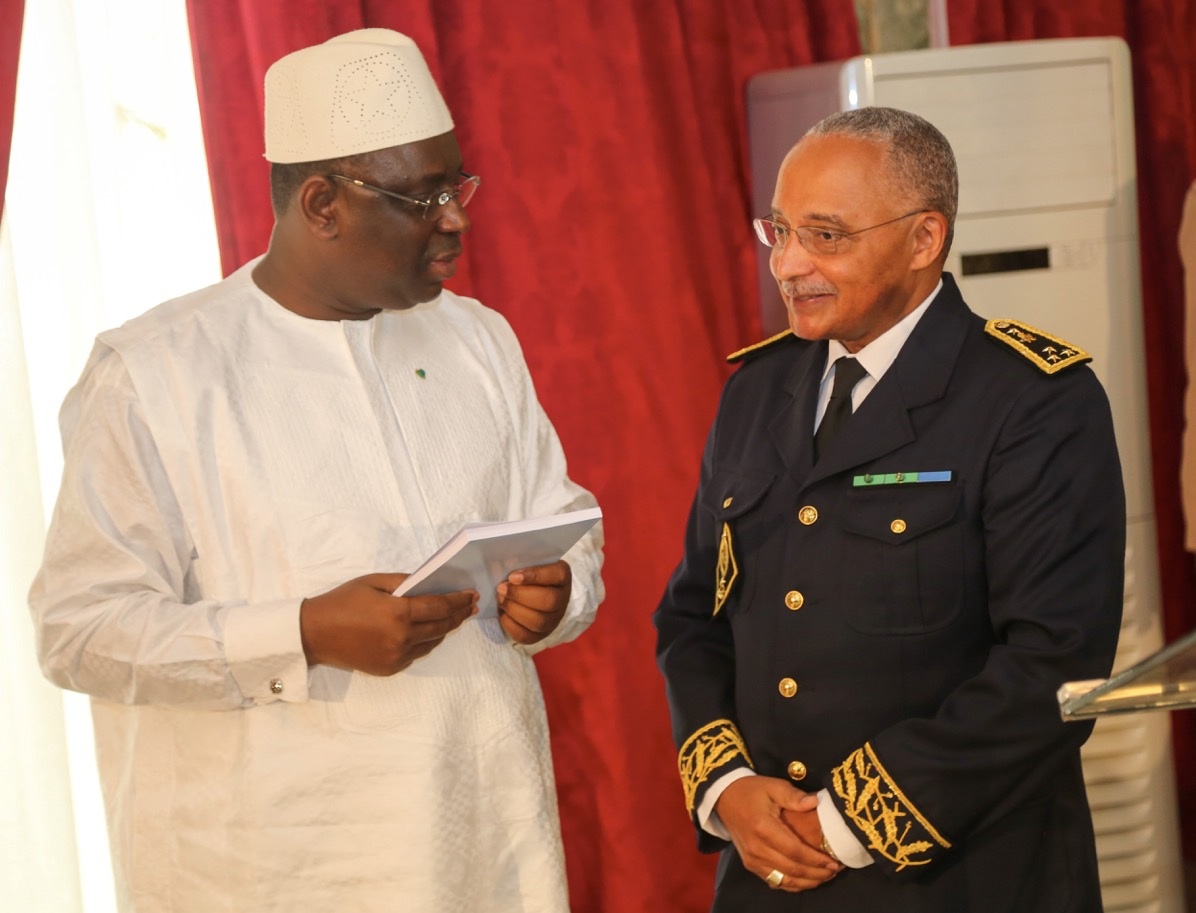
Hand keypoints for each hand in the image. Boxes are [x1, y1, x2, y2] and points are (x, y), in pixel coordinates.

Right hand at [299, 573, 477, 674]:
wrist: (314, 633)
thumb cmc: (342, 601)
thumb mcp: (374, 582)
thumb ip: (405, 582)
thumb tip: (430, 584)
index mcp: (398, 613)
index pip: (440, 607)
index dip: (458, 600)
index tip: (471, 594)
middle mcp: (402, 638)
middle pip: (442, 626)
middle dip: (459, 615)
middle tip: (470, 605)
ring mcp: (397, 657)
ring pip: (432, 642)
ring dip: (445, 629)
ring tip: (454, 617)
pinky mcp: (390, 668)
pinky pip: (416, 654)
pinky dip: (426, 642)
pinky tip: (429, 632)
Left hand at [495, 560, 571, 644]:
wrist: (536, 593)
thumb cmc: (529, 575)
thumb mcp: (529, 563)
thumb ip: (520, 562)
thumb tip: (498, 564)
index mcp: (562, 577)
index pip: (557, 575)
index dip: (534, 576)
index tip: (512, 576)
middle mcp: (563, 599)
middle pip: (548, 601)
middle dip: (520, 595)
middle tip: (501, 588)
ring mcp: (554, 620)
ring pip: (538, 621)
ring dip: (514, 610)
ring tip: (500, 600)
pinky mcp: (541, 635)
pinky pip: (526, 636)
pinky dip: (511, 625)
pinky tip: (503, 613)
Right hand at [715, 776, 841, 892]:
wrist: (724, 798)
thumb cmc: (751, 790)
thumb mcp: (773, 786)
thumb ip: (794, 796)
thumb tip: (815, 802)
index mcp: (763, 828)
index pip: (795, 851)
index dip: (816, 860)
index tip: (834, 861)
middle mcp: (757, 849)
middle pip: (792, 869)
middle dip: (817, 873)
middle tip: (835, 870)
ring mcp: (752, 860)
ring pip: (785, 880)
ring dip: (808, 882)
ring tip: (826, 876)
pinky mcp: (751, 865)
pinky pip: (775, 881)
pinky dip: (793, 884)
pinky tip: (807, 880)